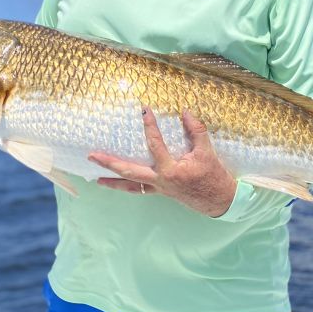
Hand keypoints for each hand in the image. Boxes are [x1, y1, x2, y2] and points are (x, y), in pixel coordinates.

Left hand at [88, 107, 236, 217]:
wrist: (220, 200)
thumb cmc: (214, 176)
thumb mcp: (207, 151)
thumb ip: (196, 130)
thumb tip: (185, 111)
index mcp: (171, 170)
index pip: (155, 144)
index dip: (149, 126)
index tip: (144, 111)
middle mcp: (160, 181)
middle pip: (129, 172)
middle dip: (109, 164)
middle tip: (92, 156)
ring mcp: (159, 188)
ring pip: (130, 186)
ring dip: (112, 183)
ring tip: (96, 179)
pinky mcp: (161, 192)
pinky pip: (139, 190)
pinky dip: (127, 187)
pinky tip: (118, 183)